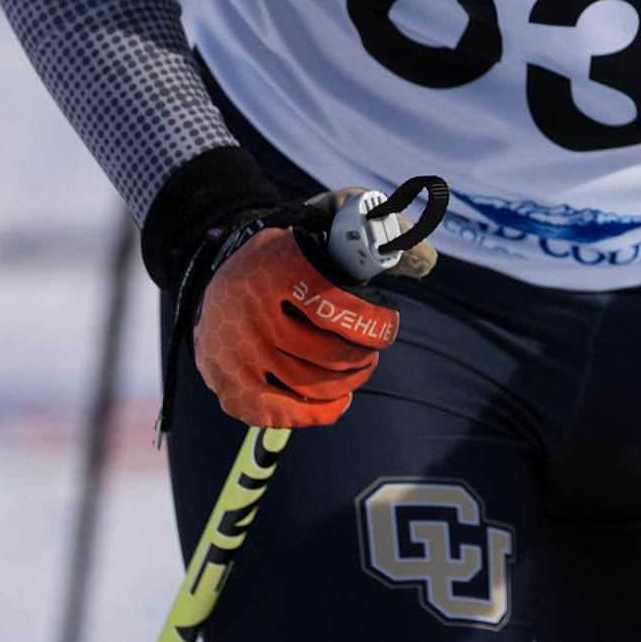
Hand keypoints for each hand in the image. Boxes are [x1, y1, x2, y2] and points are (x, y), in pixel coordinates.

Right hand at [191, 216, 403, 427]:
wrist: (216, 284)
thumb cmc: (285, 260)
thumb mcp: (318, 228)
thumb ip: (371, 237)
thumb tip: (424, 258)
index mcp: (279, 268)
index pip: (338, 308)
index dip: (375, 325)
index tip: (387, 324)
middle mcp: (252, 312)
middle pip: (327, 354)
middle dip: (363, 357)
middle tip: (372, 350)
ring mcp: (239, 354)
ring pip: (311, 384)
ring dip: (348, 382)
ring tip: (359, 369)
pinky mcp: (230, 386)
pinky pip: (284, 413)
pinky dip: (320, 413)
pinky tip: (340, 400)